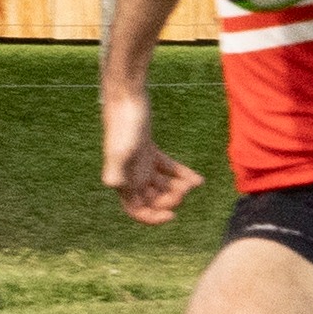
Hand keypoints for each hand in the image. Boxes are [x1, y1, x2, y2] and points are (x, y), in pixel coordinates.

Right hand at [102, 90, 203, 224]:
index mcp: (122, 179)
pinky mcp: (148, 150)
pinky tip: (197, 179)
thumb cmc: (124, 122)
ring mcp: (139, 163)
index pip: (135, 210)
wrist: (126, 96)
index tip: (172, 215)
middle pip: (152, 199)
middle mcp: (129, 174)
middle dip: (169, 200)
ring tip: (194, 183)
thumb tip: (114, 185)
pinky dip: (181, 174)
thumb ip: (117, 168)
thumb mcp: (121, 148)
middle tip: (184, 191)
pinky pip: (166, 168)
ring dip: (178, 188)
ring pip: (160, 185)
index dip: (152, 217)